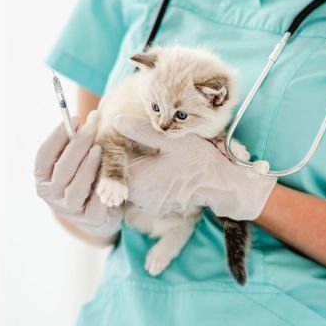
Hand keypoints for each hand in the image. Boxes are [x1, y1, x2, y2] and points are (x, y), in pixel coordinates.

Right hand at [35, 111, 120, 236]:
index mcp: (42, 177)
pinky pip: (95, 203)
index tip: (76, 117)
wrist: (98, 212)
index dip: (58, 135)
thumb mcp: (74, 161)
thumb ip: (73, 145)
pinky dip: (101, 188)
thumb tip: (81, 119)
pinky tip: (110, 174)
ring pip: (76, 187)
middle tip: (93, 125)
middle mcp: (51, 194)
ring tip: (99, 148)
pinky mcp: (89, 219)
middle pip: (62, 168)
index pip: (44, 154)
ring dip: (87, 166)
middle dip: (78, 144)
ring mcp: (69, 209)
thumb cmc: (84, 177)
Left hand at [114, 115, 276, 220]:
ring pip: (128, 182)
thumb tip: (117, 119)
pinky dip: (140, 176)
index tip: (106, 134)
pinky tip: (147, 161)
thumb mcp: (171, 140)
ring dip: (129, 167)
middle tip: (114, 137)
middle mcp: (137, 197)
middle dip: (116, 158)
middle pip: (116, 176)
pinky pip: (140, 189)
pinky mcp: (154, 205)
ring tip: (132, 148)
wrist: (219, 185)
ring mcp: (146, 203)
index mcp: (137, 181)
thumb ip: (142, 131)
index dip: (105, 150)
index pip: (108, 167)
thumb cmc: (198, 160)